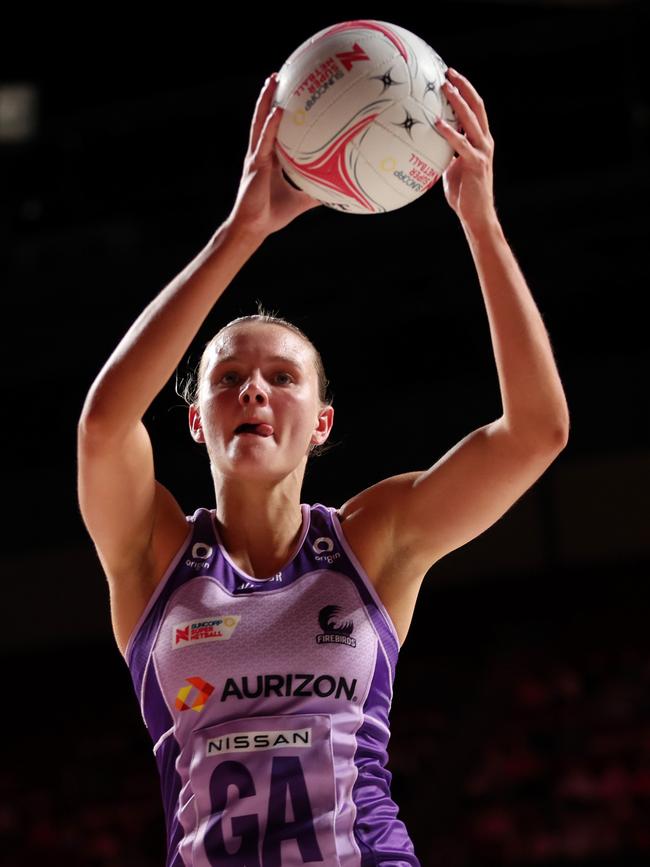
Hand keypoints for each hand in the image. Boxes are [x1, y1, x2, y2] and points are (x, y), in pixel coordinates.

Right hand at [227, 73, 322, 237]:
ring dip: (266, 101)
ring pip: (260, 122)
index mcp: (270, 160)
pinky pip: (265, 140)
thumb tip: (337, 193)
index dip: (279, 112)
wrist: (254, 227)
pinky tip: (278, 110)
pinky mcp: (256, 164)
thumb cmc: (271, 215)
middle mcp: (261, 153)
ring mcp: (256, 157)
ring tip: (272, 80)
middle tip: (279, 75)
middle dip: (270, 97)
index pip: (275, 130)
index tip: (288, 93)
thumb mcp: (300, 202)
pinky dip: (271, 125)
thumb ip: (315, 194)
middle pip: (265, 118)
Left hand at [435, 69, 496, 230]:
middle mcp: (484, 141)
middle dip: (463, 87)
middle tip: (448, 72)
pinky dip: (449, 132)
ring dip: (458, 101)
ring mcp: (482, 151)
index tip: (451, 77)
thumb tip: (426, 145)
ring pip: (472, 119)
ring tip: (445, 87)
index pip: (475, 109)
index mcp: (480, 140)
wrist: (476, 215)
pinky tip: (436, 123)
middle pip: (477, 107)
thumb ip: (445, 154)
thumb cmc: (463, 194)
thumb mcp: (451, 168)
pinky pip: (461, 144)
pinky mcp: (476, 163)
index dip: (465, 91)